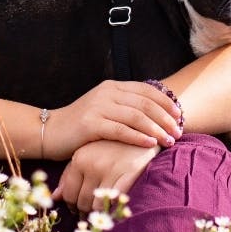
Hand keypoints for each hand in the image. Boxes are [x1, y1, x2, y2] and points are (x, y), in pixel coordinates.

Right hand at [43, 79, 182, 160]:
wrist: (50, 132)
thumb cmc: (81, 126)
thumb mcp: (104, 110)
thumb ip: (125, 108)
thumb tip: (156, 116)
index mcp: (112, 87)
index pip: (146, 90)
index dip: (165, 102)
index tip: (180, 116)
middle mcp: (107, 92)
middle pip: (144, 103)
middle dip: (165, 118)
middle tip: (179, 132)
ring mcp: (98, 107)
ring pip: (135, 116)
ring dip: (156, 129)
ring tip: (169, 141)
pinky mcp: (90, 124)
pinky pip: (120, 130)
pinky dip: (137, 137)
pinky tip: (150, 144)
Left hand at [52, 139, 160, 213]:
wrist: (143, 130)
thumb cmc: (112, 145)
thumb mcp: (89, 153)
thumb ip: (70, 174)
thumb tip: (56, 197)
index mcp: (80, 157)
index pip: (68, 193)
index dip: (72, 205)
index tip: (78, 208)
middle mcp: (93, 163)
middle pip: (81, 202)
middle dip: (84, 211)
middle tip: (90, 212)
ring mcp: (111, 169)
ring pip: (97, 205)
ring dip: (98, 212)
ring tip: (102, 209)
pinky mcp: (129, 174)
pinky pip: (114, 201)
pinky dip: (112, 207)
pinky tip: (114, 204)